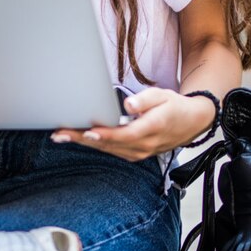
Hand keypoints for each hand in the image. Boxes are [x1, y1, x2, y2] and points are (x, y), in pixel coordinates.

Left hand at [50, 88, 217, 161]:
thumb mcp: (163, 96)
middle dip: (82, 139)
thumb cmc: (174, 106)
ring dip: (84, 143)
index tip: (88, 131)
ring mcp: (139, 153)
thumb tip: (128, 104)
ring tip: (61, 136)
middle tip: (59, 134)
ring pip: (107, 149)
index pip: (124, 135)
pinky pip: (111, 151)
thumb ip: (145, 100)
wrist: (192, 123)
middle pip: (109, 144)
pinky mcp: (135, 154)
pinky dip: (94, 145)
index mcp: (151, 129)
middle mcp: (144, 146)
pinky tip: (78, 139)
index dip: (105, 135)